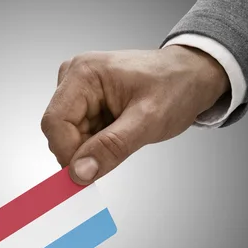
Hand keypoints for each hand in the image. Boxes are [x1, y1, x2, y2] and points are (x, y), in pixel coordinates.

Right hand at [40, 46, 229, 184]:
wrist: (192, 76)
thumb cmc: (176, 86)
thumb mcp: (148, 121)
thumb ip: (111, 147)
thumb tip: (79, 172)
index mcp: (84, 73)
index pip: (54, 123)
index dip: (67, 153)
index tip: (87, 175)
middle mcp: (74, 78)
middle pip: (59, 131)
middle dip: (83, 151)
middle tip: (117, 152)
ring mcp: (78, 90)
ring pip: (68, 137)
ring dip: (92, 148)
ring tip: (125, 135)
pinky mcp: (85, 102)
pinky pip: (79, 135)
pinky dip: (97, 144)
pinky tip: (119, 133)